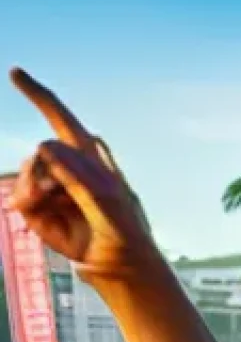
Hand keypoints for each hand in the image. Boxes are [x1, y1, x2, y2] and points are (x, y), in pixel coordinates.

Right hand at [7, 68, 158, 281]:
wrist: (122, 269)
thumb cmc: (125, 235)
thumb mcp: (109, 203)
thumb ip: (79, 175)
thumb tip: (45, 144)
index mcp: (91, 155)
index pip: (61, 118)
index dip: (38, 94)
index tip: (15, 72)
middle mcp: (68, 167)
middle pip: (42, 151)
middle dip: (47, 171)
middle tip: (65, 197)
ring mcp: (53, 188)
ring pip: (28, 173)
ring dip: (41, 191)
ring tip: (65, 212)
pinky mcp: (41, 210)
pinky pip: (22, 197)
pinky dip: (33, 206)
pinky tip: (54, 221)